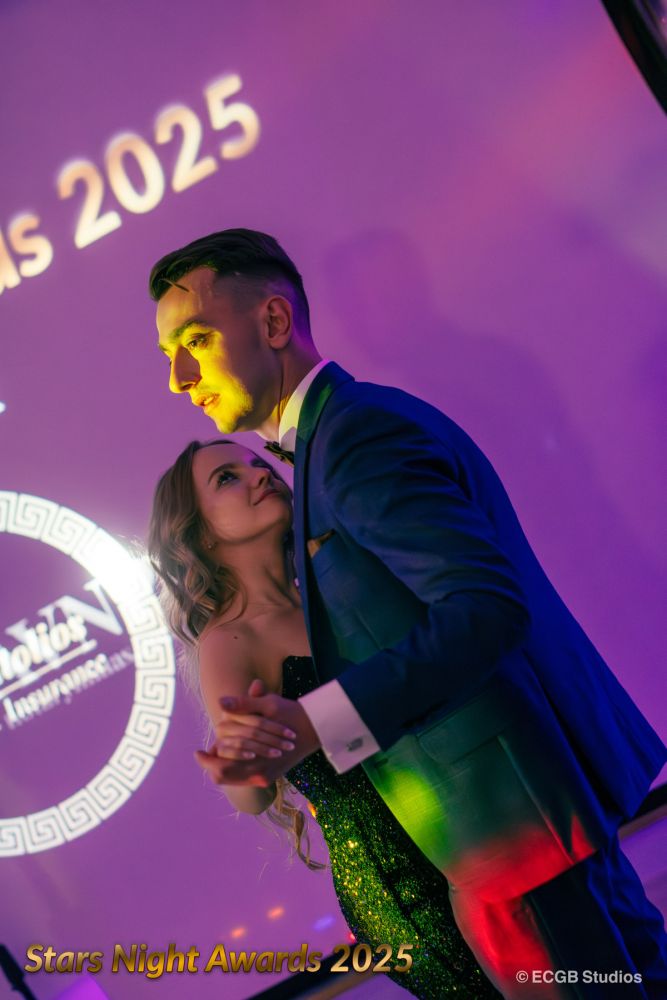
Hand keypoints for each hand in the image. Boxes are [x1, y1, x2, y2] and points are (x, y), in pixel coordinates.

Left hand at [196, 689, 320, 786]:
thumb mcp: (269, 705)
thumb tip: (221, 703)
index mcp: (257, 759)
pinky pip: (244, 777)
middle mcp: (260, 775)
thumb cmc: (293, 714)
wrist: (318, 728)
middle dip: (212, 764)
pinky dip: (235, 767)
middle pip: (223, 777)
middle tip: (205, 751)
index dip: (206, 760)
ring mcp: (265, 777)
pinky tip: (233, 753)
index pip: (221, 768)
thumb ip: (244, 704)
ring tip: (217, 751)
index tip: (197, 751)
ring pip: (233, 779)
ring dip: (223, 766)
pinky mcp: (270, 777)